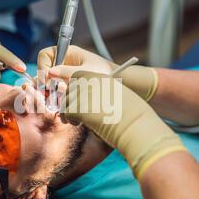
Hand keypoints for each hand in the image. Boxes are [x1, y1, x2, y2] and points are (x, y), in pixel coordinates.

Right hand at [38, 45, 158, 100]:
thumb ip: (66, 71)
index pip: (46, 55)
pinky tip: (65, 110)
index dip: (42, 66)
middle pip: (45, 72)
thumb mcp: (84, 71)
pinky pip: (58, 95)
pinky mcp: (68, 90)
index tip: (45, 80)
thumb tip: (49, 73)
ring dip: (51, 96)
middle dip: (45, 84)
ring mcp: (65, 77)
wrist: (119, 84)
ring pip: (50, 86)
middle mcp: (64, 63)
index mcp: (68, 53)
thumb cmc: (104, 72)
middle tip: (46, 95)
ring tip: (57, 105)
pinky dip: (60, 103)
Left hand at [61, 71, 185, 179]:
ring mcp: (82, 94)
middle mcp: (88, 82)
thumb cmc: (129, 112)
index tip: (73, 97)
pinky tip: (78, 123)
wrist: (134, 123)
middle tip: (74, 111)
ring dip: (68, 111)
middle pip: (68, 89)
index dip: (73, 88)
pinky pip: (66, 113)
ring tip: (77, 119)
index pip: (75, 76)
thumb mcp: (113, 94)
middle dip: (68, 100)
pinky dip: (69, 119)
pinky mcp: (78, 107)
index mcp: (98, 75)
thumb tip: (79, 97)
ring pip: (65, 101)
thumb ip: (96, 91)